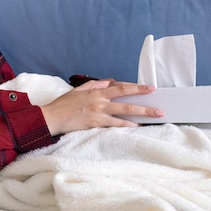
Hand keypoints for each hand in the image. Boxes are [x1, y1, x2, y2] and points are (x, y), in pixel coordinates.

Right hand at [39, 80, 163, 135]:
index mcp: (96, 92)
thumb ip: (93, 86)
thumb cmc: (63, 105)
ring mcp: (98, 114)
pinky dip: (125, 126)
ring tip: (153, 119)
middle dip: (144, 104)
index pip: (120, 88)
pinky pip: (114, 125)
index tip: (149, 88)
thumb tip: (106, 82)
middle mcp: (99, 102)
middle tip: (158, 108)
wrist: (52, 117)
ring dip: (140, 117)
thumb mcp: (78, 91)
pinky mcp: (95, 124)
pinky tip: (135, 127)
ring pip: (123, 115)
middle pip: (126, 102)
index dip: (135, 87)